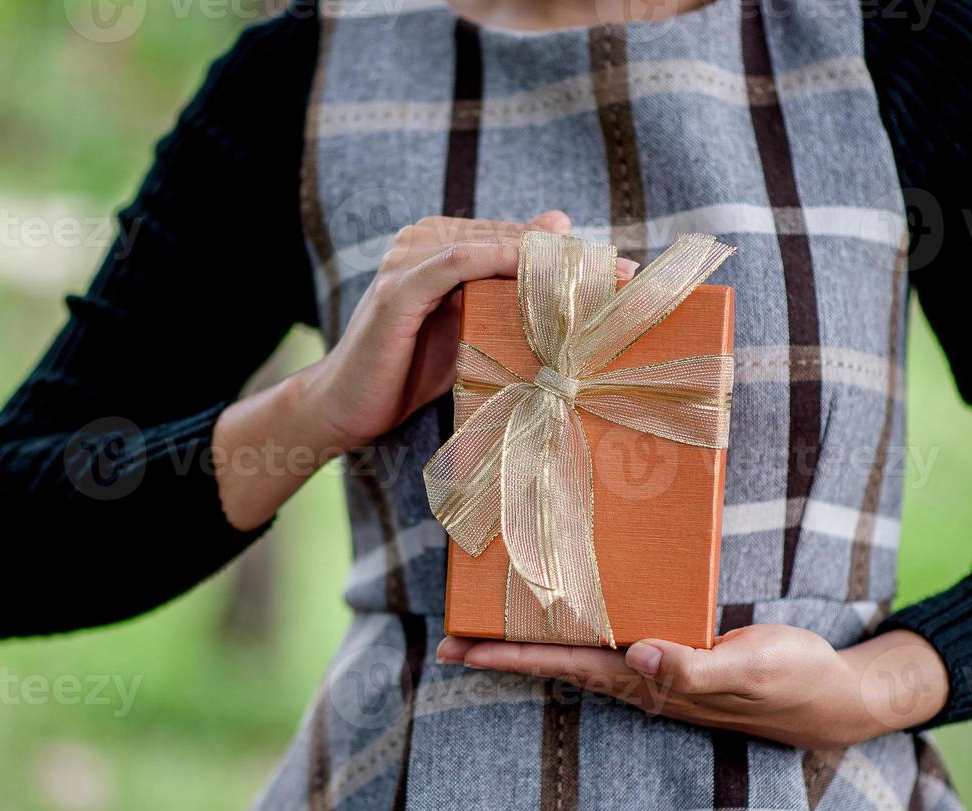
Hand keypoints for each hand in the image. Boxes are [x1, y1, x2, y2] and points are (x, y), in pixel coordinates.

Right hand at [301, 210, 626, 449]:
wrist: (347, 409)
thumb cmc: (410, 374)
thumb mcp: (474, 332)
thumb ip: (511, 299)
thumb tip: (564, 258)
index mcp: (443, 245)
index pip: (517, 240)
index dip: (572, 255)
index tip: (624, 274)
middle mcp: (423, 240)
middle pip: (510, 238)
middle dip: (570, 258)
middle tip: (624, 275)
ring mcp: (408, 259)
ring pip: (490, 245)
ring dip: (546, 261)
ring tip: (596, 281)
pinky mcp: (398, 288)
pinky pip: (457, 265)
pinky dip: (499, 264)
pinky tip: (536, 276)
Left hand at [436, 626, 948, 749]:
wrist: (834, 698)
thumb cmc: (793, 682)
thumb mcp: (751, 671)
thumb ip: (694, 669)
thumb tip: (638, 658)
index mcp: (648, 682)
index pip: (564, 666)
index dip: (509, 657)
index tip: (458, 650)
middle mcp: (641, 679)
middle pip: (557, 662)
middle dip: (501, 652)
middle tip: (447, 641)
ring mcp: (655, 671)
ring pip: (579, 653)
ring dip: (532, 641)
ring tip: (487, 626)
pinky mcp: (673, 656)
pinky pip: (611, 641)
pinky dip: (577, 628)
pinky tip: (566, 615)